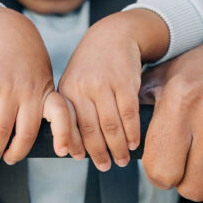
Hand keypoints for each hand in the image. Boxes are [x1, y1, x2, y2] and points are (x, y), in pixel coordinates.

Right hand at [0, 6, 81, 163]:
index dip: (64, 135)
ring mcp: (8, 88)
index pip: (63, 113)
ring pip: (0, 129)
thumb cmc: (27, 62)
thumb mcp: (44, 79)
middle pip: (24, 133)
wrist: (6, 30)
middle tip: (6, 160)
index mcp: (47, 92)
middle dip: (14, 153)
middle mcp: (30, 91)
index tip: (63, 153)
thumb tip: (52, 139)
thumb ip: (45, 105)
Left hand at [58, 9, 167, 170]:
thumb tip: (72, 146)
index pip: (69, 124)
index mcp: (67, 90)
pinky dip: (132, 132)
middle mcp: (83, 88)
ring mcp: (104, 84)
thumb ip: (72, 109)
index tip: (80, 159)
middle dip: (99, 152)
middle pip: (91, 129)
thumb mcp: (74, 81)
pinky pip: (129, 113)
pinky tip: (135, 142)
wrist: (114, 35)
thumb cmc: (92, 66)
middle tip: (106, 166)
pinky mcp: (125, 82)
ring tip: (122, 160)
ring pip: (111, 125)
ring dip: (118, 147)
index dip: (74, 144)